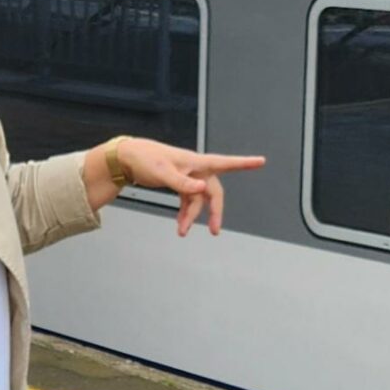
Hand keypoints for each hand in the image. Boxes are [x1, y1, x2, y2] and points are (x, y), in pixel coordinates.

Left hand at [85, 139, 265, 234]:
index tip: (261, 161)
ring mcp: (188, 177)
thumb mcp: (163, 172)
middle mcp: (196, 169)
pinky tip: (180, 224)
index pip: (225, 162)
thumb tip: (201, 188)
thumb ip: (183, 182)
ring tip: (183, 231)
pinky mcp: (179, 183)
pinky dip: (185, 212)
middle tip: (215, 231)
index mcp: (196, 162)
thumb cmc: (146, 159)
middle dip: (214, 212)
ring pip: (198, 200)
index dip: (244, 163)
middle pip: (213, 192)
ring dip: (192, 216)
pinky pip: (188, 200)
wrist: (128, 158)